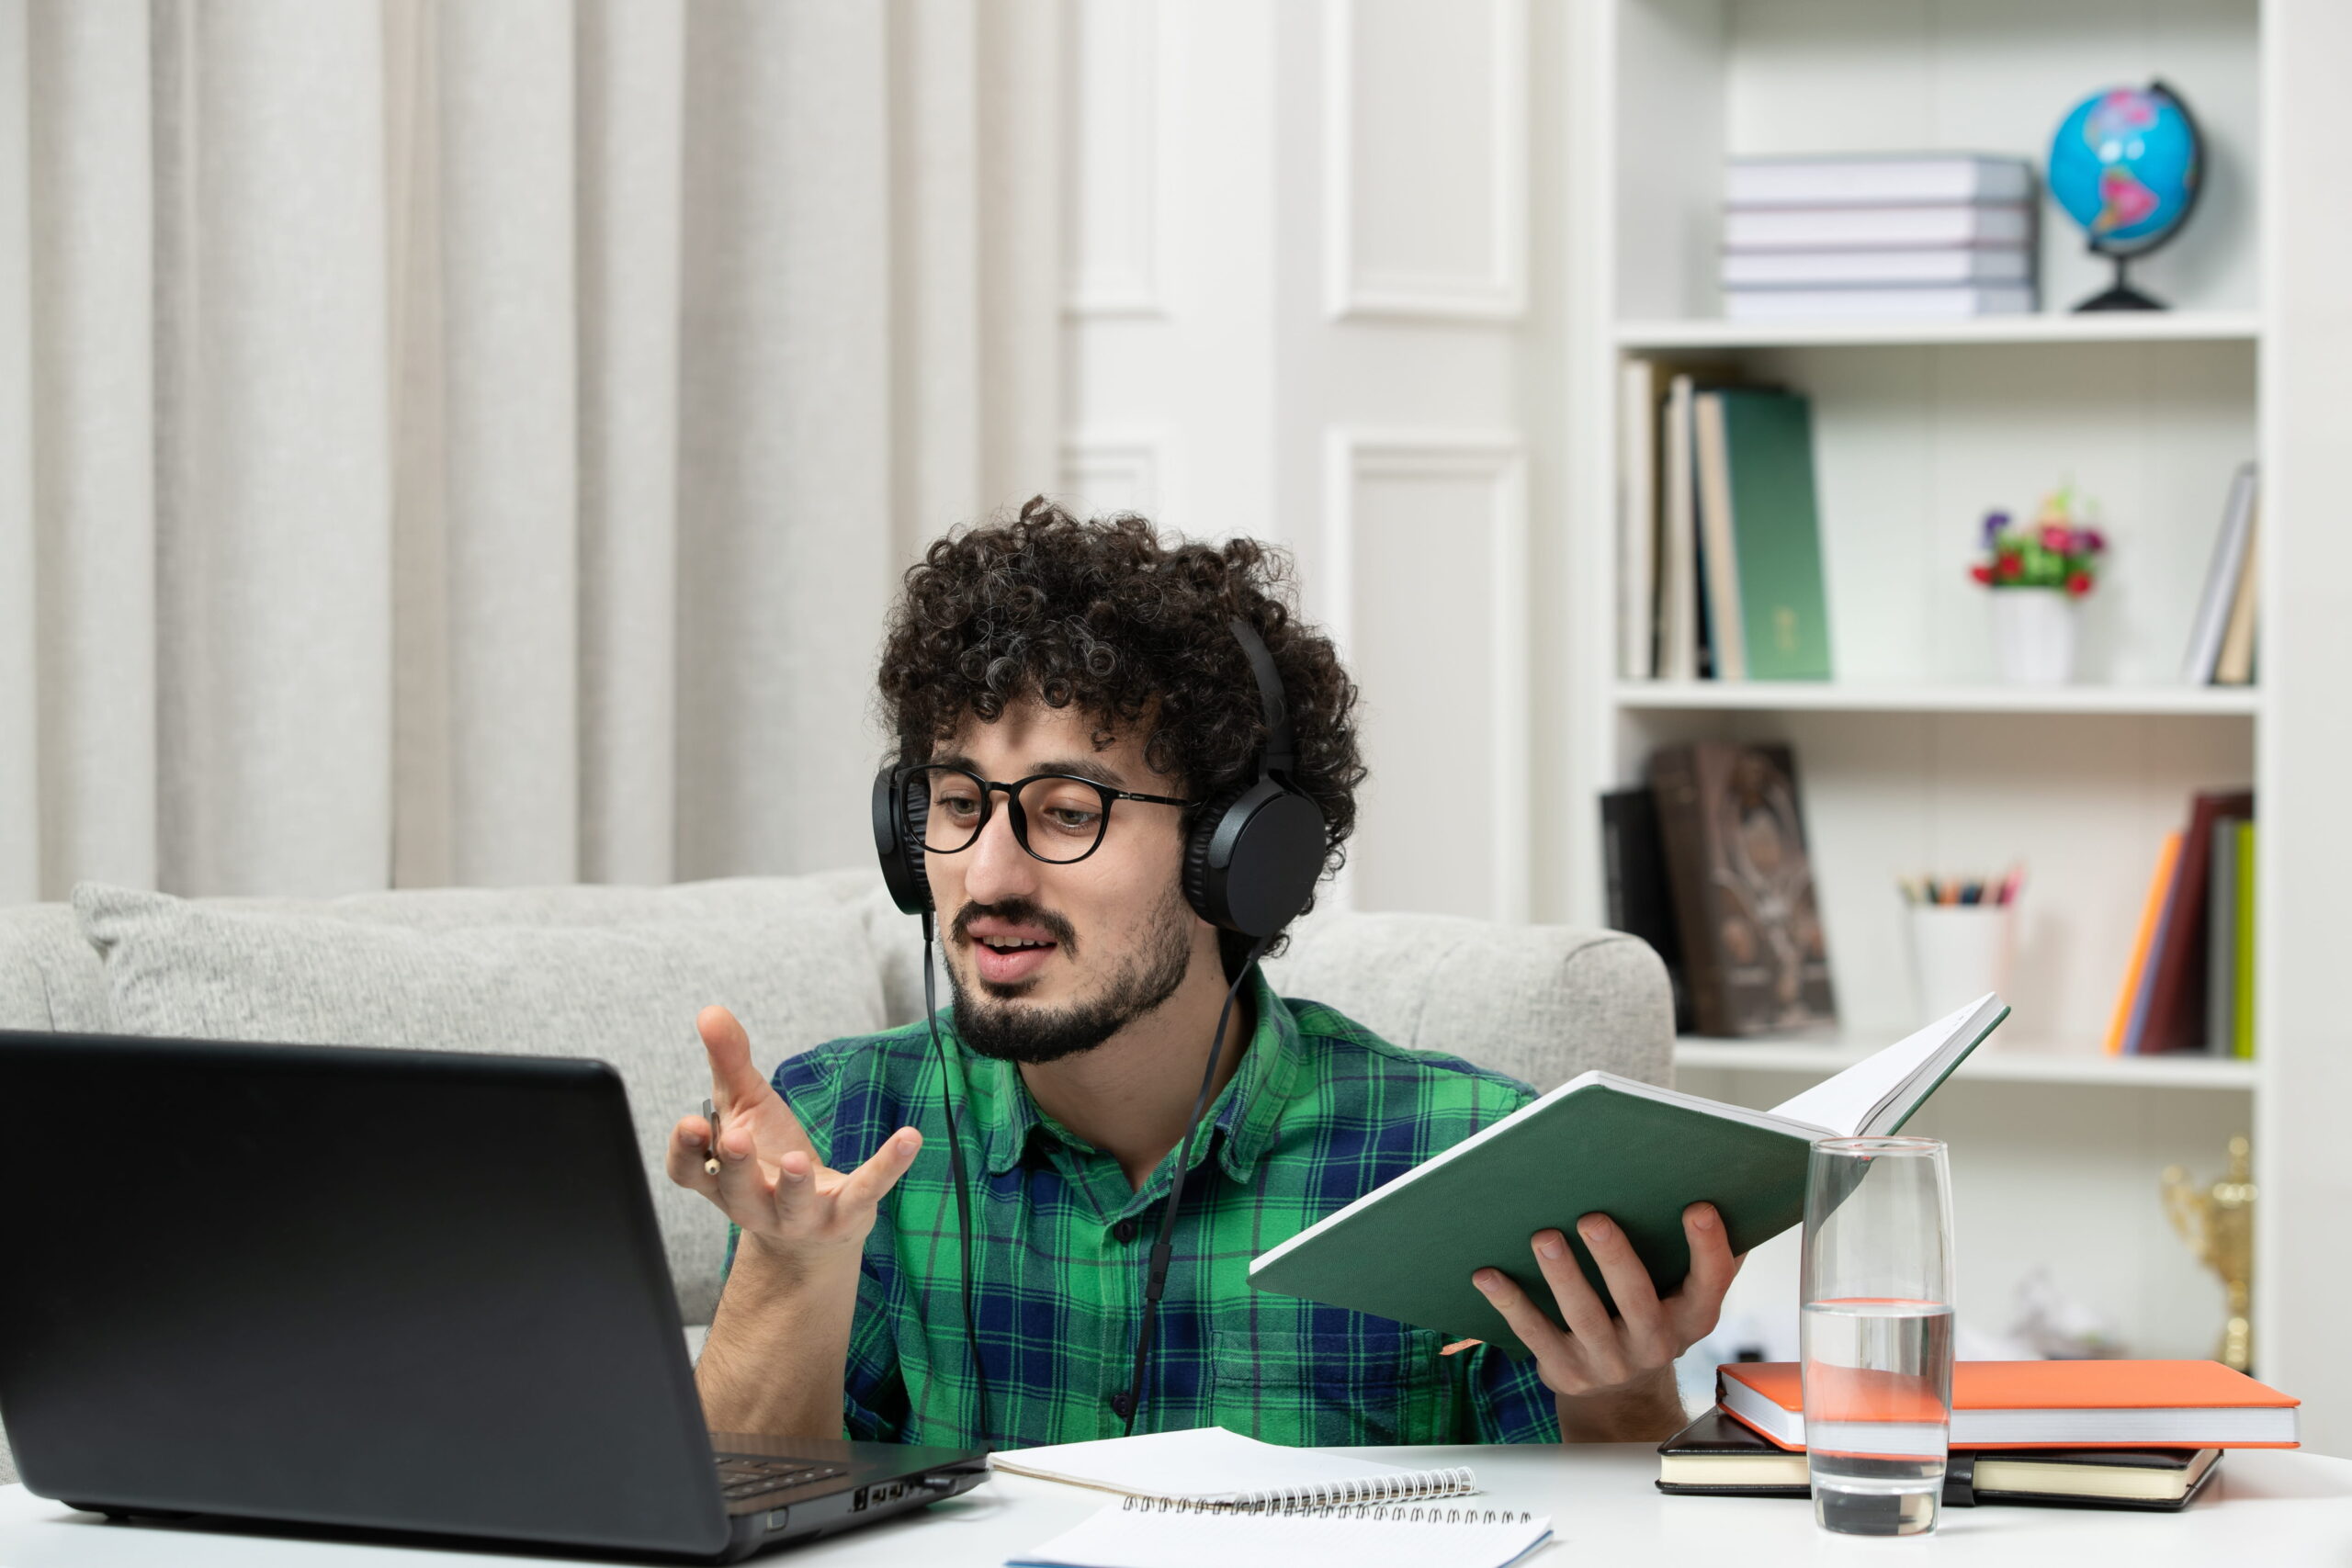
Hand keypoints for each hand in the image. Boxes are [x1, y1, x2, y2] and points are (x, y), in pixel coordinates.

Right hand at [663, 1005, 922, 1278]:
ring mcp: (799, 1216)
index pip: (689, 1170)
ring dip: (794, 1183)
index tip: (693, 1123)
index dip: (686, 1150)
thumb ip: (729, 1063)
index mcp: (719, 1178)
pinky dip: (889, 1165)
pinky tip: (910, 1137)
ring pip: (792, 1205)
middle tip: (738, 1138)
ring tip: (795, 1159)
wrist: (810, 1228)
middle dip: (737, 1165)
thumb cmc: (768, 1156)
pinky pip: (866, 1190)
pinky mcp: (845, 1214)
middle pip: (737, 1189)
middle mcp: (752, 1203)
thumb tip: (709, 1011)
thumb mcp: (748, 1107)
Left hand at [1471, 1203, 1741, 1412]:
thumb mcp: (1683, 1294)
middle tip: (1592, 1219)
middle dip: (1615, 1258)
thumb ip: (1701, 1253)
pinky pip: (1534, 1334)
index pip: (1711, 1282)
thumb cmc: (1650, 1315)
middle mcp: (1655, 1344)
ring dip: (1563, 1276)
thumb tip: (1722, 1188)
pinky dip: (1509, 1303)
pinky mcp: (1566, 1371)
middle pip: (1637, 1298)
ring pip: (1584, 1317)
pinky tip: (1487, 1274)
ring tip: (1543, 1237)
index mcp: (1691, 1317)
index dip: (1709, 1247)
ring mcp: (1609, 1363)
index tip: (1698, 1206)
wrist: (1620, 1395)